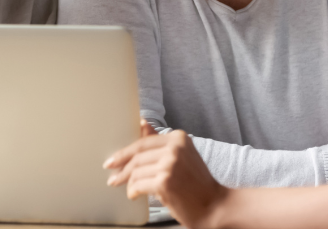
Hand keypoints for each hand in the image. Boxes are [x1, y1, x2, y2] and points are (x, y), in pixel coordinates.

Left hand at [104, 122, 227, 228]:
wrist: (214, 205)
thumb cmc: (198, 183)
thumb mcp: (183, 156)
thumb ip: (161, 141)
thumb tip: (142, 123)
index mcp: (179, 138)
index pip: (144, 142)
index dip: (125, 151)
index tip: (114, 159)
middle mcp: (174, 148)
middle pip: (137, 156)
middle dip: (122, 167)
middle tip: (113, 176)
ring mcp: (169, 165)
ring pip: (136, 171)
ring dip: (128, 182)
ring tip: (128, 188)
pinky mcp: (164, 182)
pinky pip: (138, 184)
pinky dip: (133, 191)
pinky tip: (134, 194)